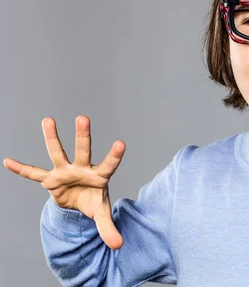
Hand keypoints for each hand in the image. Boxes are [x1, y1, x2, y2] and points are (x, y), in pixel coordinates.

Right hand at [3, 115, 125, 248]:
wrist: (79, 202)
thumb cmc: (93, 201)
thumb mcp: (102, 214)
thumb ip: (109, 228)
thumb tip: (118, 246)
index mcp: (99, 176)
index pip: (109, 164)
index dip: (114, 155)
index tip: (121, 143)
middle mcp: (82, 169)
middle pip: (83, 151)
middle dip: (83, 136)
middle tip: (83, 117)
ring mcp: (65, 172)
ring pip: (58, 153)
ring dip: (52, 138)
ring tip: (48, 120)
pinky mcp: (50, 180)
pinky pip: (34, 174)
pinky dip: (22, 169)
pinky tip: (8, 161)